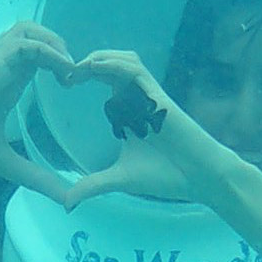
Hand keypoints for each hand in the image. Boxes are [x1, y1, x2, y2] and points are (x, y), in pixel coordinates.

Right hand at [0, 22, 75, 199]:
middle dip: (66, 51)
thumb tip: (66, 200)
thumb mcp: (5, 163)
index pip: (41, 60)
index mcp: (9, 85)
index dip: (63, 67)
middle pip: (40, 38)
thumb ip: (35, 177)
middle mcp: (5, 69)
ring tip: (70, 70)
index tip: (78, 90)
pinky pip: (27, 44)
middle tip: (80, 78)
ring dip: (57, 44)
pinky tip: (62, 71)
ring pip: (32, 31)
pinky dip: (49, 51)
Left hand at [61, 50, 241, 209]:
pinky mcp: (159, 97)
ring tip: (78, 67)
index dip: (84, 76)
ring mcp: (149, 96)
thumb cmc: (166, 176)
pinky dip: (116, 65)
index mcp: (128, 113)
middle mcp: (137, 100)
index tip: (63, 83)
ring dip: (100, 58)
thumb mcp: (119, 179)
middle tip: (64, 72)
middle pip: (111, 65)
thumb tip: (67, 203)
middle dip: (87, 64)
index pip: (105, 82)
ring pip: (125, 61)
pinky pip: (136, 71)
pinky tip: (96, 67)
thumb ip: (93, 185)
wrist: (198, 178)